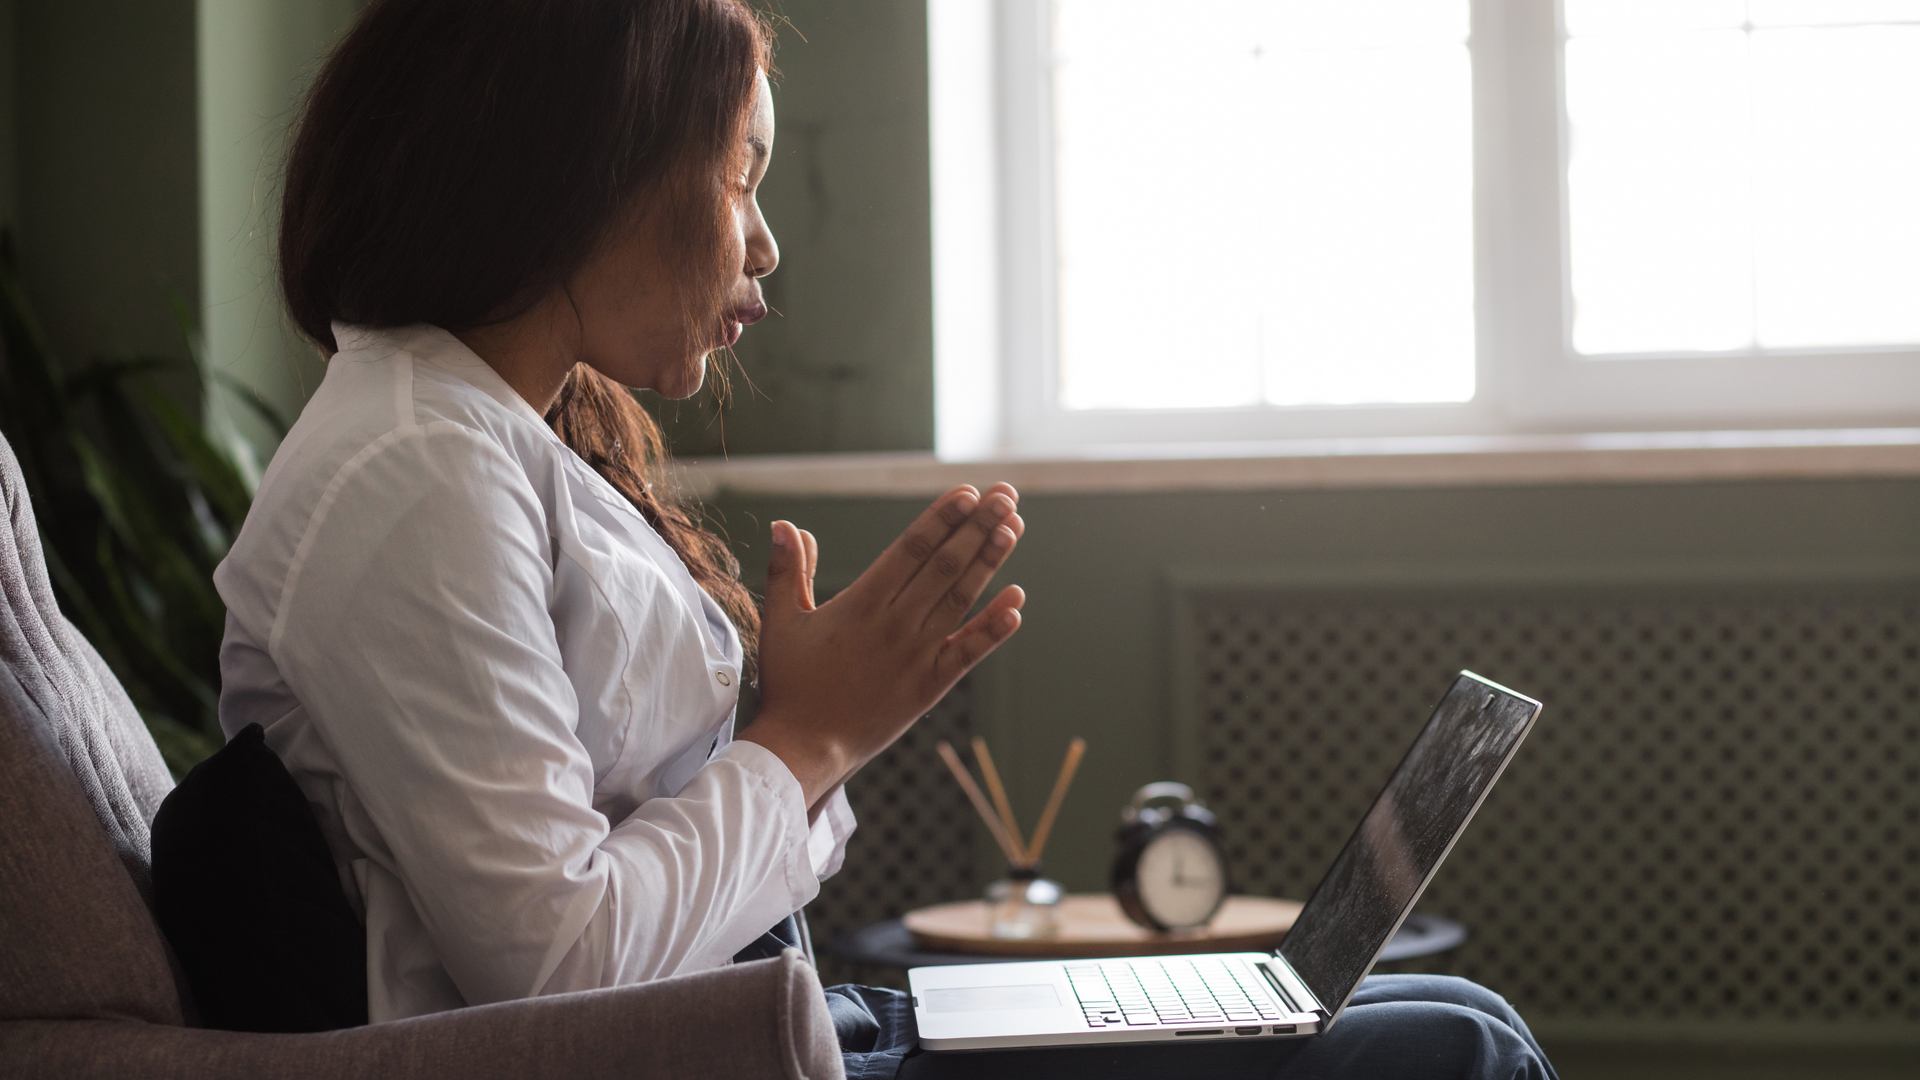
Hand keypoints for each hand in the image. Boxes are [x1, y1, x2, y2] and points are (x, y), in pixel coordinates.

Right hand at [739, 484, 1026, 808]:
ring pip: (961, 599)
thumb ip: (787, 570)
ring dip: (990, 562)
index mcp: (862, 604)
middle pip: (945, 565)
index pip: (911, 549)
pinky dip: (994, 628)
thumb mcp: (780, 622)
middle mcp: (896, 624)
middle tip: (1005, 494)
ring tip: (1014, 527)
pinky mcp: (930, 686)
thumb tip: (784, 524)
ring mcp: (917, 655)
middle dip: (978, 526)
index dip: (942, 518)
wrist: (805, 749)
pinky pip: (969, 652)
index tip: (967, 492)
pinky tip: (1017, 602)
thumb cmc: (790, 685)